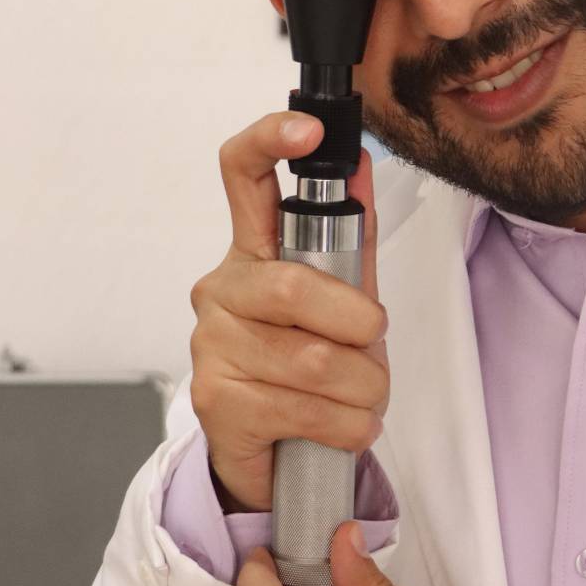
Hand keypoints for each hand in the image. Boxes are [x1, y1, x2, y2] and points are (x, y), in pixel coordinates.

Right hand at [188, 111, 388, 513]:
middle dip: (358, 325)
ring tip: (362, 397)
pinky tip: (343, 426)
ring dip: (362, 387)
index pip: (242, 175)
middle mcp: (221, 290)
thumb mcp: (343, 300)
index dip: (271, 141)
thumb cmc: (313, 369)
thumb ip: (351, 239)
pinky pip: (303, 408)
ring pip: (312, 359)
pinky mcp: (215, 402)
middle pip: (295, 286)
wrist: (280, 455)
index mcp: (252, 252)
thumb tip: (361, 164)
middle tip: (374, 343)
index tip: (310, 131)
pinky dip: (346, 425)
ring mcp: (211, 346)